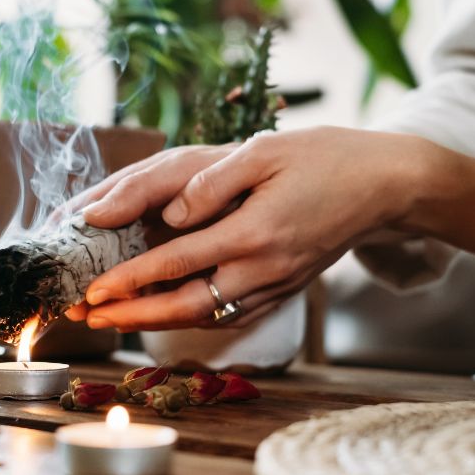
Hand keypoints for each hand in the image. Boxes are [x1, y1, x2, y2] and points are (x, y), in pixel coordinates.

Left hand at [70, 127, 439, 331]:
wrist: (385, 186)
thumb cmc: (324, 158)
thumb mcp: (266, 152)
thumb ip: (212, 181)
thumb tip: (171, 211)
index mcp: (254, 232)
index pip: (176, 263)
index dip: (129, 279)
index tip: (92, 289)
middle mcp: (263, 268)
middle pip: (186, 305)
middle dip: (132, 315)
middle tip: (89, 317)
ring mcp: (276, 284)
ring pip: (208, 316)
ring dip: (157, 322)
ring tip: (115, 320)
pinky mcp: (285, 289)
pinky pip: (232, 315)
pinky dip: (194, 319)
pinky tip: (169, 314)